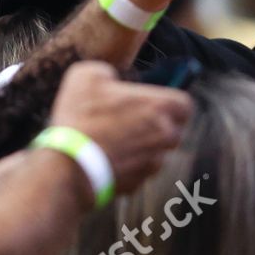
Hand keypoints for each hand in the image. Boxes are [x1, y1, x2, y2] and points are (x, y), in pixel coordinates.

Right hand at [47, 61, 191, 198]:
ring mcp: (154, 162)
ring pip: (156, 153)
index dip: (169, 103)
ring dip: (140, 148)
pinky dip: (126, 167)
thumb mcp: (88, 76)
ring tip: (111, 142)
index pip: (184, 104)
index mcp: (162, 107)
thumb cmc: (82, 117)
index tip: (151, 102)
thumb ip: (107, 72)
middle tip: (128, 122)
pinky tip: (104, 160)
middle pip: (172, 130)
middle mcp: (166, 136)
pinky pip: (138, 172)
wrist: (70, 164)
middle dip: (155, 127)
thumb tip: (110, 79)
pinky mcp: (139, 182)